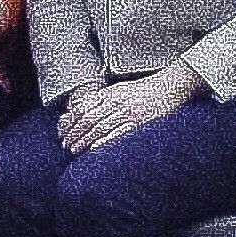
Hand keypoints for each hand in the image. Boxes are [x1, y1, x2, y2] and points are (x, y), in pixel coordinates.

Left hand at [56, 64, 201, 155]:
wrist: (172, 86)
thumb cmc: (147, 90)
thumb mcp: (121, 90)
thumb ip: (103, 98)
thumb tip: (82, 109)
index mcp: (111, 93)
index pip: (84, 107)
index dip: (71, 121)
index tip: (64, 132)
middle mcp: (117, 101)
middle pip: (89, 118)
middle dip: (75, 133)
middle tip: (66, 145)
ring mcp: (129, 111)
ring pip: (100, 126)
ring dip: (85, 139)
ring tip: (75, 149)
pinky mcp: (141, 121)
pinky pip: (119, 132)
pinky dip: (105, 140)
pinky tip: (95, 148)